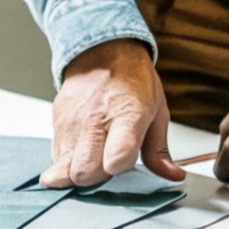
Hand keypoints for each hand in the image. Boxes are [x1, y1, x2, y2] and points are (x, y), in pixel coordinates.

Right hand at [42, 39, 186, 187]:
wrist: (102, 50)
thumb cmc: (132, 80)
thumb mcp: (157, 112)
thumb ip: (159, 150)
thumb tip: (172, 175)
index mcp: (127, 115)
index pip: (117, 159)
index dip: (120, 167)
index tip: (125, 161)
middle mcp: (94, 120)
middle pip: (85, 172)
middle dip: (97, 178)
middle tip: (108, 163)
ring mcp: (71, 122)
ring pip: (64, 170)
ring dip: (80, 171)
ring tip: (94, 156)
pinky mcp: (56, 123)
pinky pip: (56, 158)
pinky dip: (68, 161)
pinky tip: (82, 149)